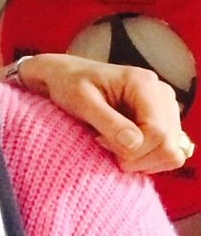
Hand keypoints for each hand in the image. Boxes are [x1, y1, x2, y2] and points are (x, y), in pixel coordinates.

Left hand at [7, 53, 186, 172]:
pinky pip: (168, 153)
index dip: (132, 148)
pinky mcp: (162, 121)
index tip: (100, 140)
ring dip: (141, 159)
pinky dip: (146, 158)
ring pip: (173, 153)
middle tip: (104, 143)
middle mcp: (162, 94)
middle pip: (169, 145)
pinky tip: (122, 145)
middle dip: (136, 156)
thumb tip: (134, 144)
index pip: (157, 131)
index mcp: (143, 83)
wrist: (63, 77)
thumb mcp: (81, 102)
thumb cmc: (68, 84)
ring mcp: (165, 108)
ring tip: (112, 143)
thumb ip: (108, 122)